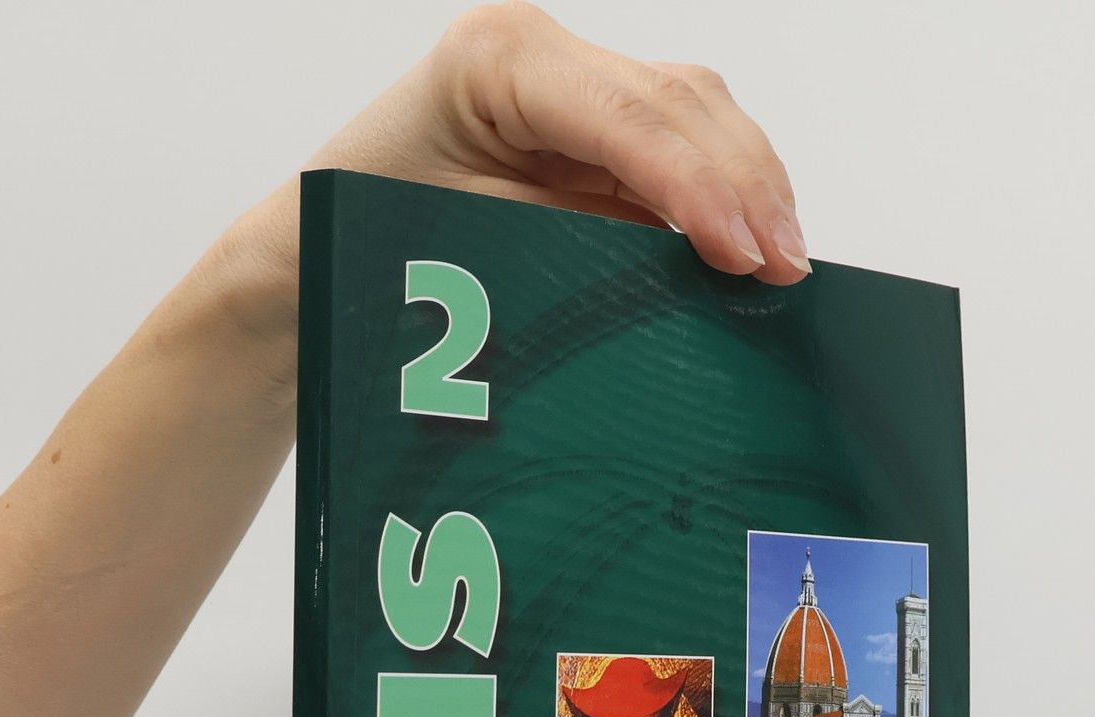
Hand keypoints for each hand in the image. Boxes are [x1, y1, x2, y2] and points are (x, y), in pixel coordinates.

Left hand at [236, 3, 808, 322]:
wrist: (309, 266)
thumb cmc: (362, 256)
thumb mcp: (468, 252)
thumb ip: (574, 249)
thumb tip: (679, 283)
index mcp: (497, 60)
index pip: (629, 116)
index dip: (699, 186)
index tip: (744, 254)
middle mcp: (541, 55)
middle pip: (679, 101)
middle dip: (744, 186)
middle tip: (785, 268)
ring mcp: (569, 86)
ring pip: (695, 114)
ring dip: (749, 186)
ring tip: (785, 262)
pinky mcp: (588, 131)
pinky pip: (678, 149)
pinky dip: (723, 196)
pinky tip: (753, 244)